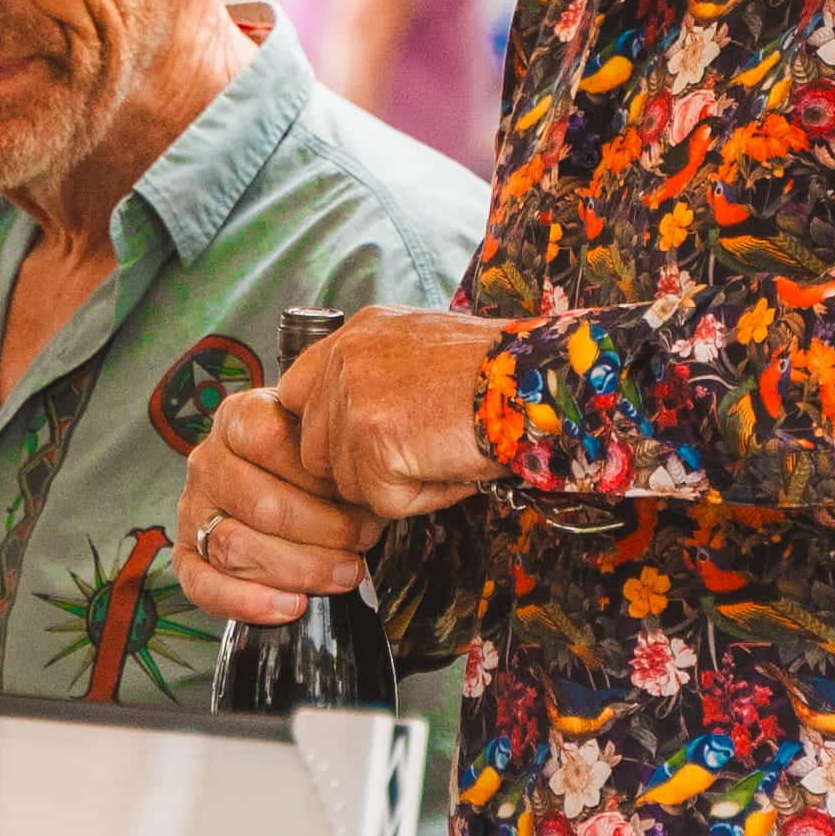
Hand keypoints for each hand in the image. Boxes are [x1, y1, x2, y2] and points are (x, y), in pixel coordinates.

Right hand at [179, 377, 376, 628]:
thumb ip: (342, 447)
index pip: (271, 442)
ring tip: (344, 573)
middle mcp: (208, 462)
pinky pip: (203, 586)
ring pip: (235, 548)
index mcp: (238, 420)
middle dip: (324, 531)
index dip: (321, 476)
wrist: (281, 484)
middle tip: (365, 539)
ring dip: (299, 569)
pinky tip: (291, 606)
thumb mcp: (327, 437)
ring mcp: (193, 510)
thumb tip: (378, 479)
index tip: (363, 495)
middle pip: (260, 505)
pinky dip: (248, 602)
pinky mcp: (187, 554)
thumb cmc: (314, 463)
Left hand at [285, 308, 500, 523]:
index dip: (327, 432)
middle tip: (418, 453)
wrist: (536, 379)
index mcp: (356, 335)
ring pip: (346, 481)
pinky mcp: (370, 438)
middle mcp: (344, 359)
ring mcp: (352, 398)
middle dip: (361, 466)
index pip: (298, 395)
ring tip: (443, 453)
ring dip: (394, 483)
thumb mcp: (425, 351)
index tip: (364, 445)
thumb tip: (354, 427)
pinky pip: (380, 500)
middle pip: (315, 448)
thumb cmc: (501, 371)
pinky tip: (450, 466)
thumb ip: (378, 377)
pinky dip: (420, 498)